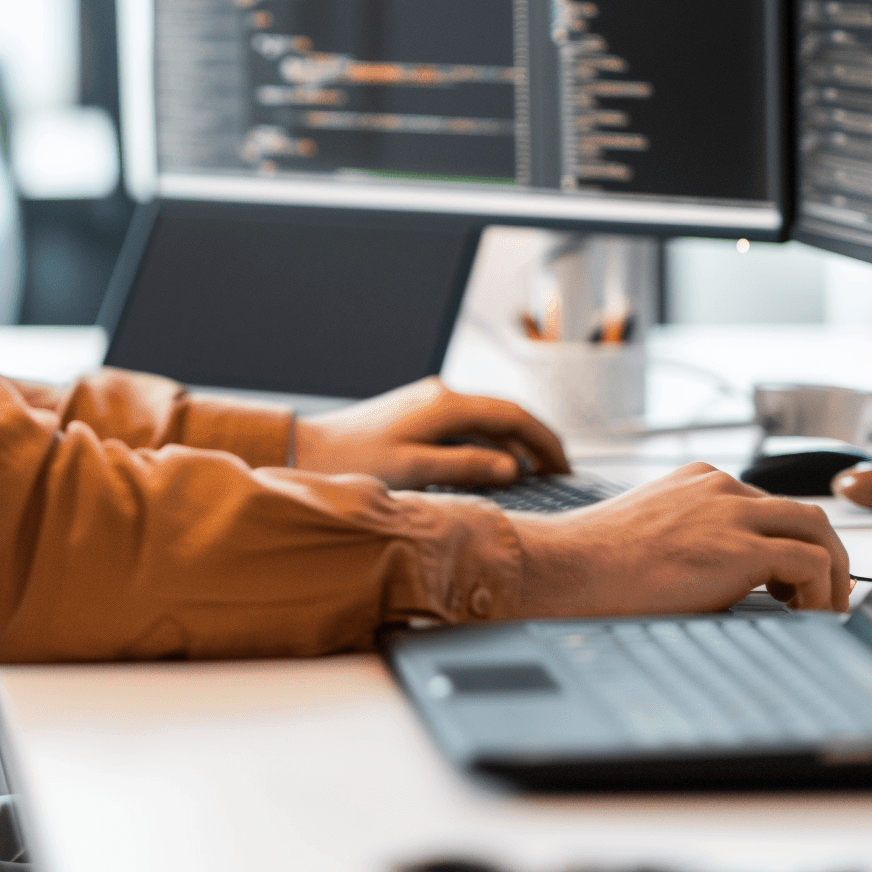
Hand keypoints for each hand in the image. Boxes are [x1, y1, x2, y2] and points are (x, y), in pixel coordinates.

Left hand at [291, 378, 569, 487]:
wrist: (305, 448)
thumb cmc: (352, 463)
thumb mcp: (413, 471)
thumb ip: (465, 466)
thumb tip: (512, 467)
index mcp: (444, 405)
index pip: (514, 415)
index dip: (545, 441)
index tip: (566, 466)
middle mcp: (440, 395)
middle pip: (505, 415)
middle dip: (536, 443)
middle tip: (559, 474)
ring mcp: (429, 401)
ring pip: (487, 420)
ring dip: (513, 445)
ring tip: (534, 476)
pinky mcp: (418, 412)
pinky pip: (467, 425)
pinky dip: (489, 444)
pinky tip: (493, 467)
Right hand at [512, 463, 852, 614]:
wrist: (564, 569)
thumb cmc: (588, 567)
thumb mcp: (646, 538)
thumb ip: (685, 542)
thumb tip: (704, 583)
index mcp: (696, 483)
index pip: (766, 506)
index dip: (789, 544)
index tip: (790, 581)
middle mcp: (719, 488)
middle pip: (803, 512)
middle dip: (825, 554)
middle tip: (825, 595)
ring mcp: (732, 513)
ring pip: (818, 530)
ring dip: (832, 572)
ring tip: (825, 609)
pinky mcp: (740, 547)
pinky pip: (812, 562)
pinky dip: (821, 591)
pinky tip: (807, 617)